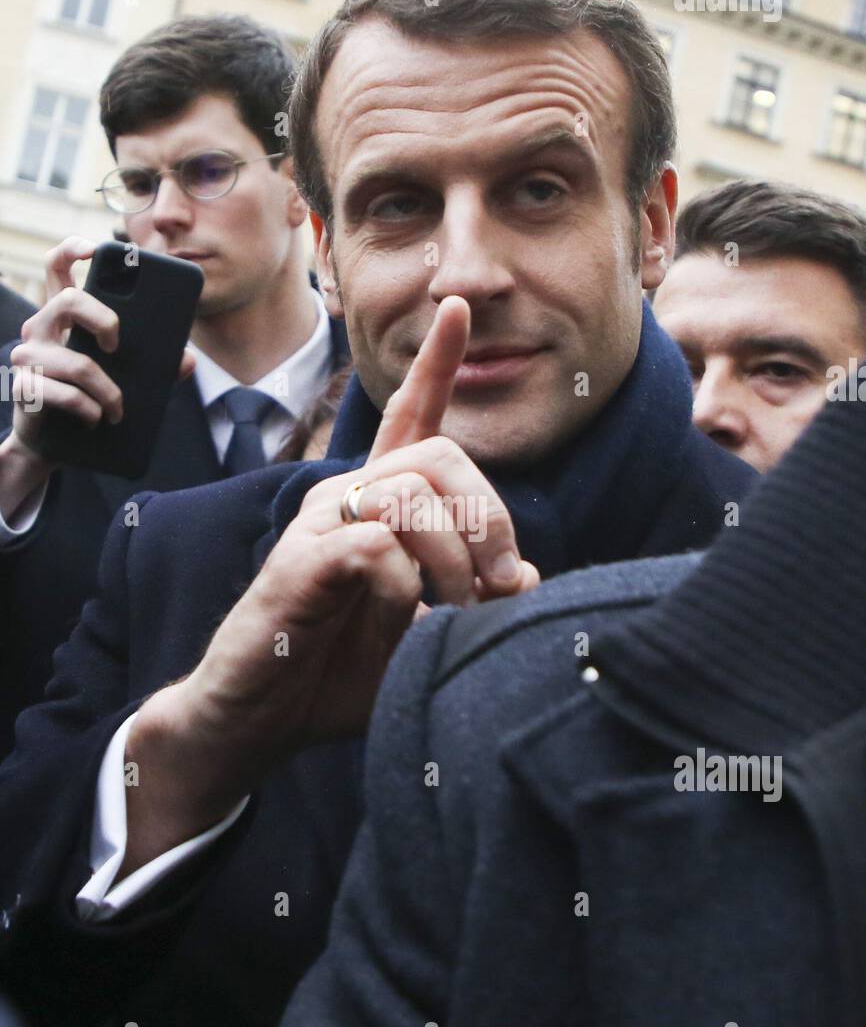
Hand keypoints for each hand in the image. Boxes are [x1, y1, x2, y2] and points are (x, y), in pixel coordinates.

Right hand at [5, 237, 194, 461]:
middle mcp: (41, 328)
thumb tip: (187, 359)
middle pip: (69, 299)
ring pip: (79, 363)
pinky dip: (90, 411)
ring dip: (109, 392)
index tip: (94, 248)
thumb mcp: (125, 376)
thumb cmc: (89, 398)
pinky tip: (96, 420)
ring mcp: (29, 357)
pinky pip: (67, 395)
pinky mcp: (26, 388)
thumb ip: (155, 364)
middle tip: (118, 346)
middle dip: (105, 320)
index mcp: (64, 316)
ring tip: (118, 411)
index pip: (58, 267)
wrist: (54, 443)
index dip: (72, 249)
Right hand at [184, 295, 538, 749]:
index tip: (462, 308)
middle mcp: (346, 497)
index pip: (410, 417)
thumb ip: (472, 601)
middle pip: (442, 458)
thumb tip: (527, 577)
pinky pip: (379, 547)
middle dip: (491, 518)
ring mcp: (319, 524)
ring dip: (456, 561)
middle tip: (500, 585)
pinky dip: (409, 591)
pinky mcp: (299, 563)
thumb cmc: (335, 673)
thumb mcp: (422, 635)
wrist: (256, 719)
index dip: (439, 364)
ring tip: (457, 613)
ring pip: (414, 497)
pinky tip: (404, 624)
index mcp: (376, 504)